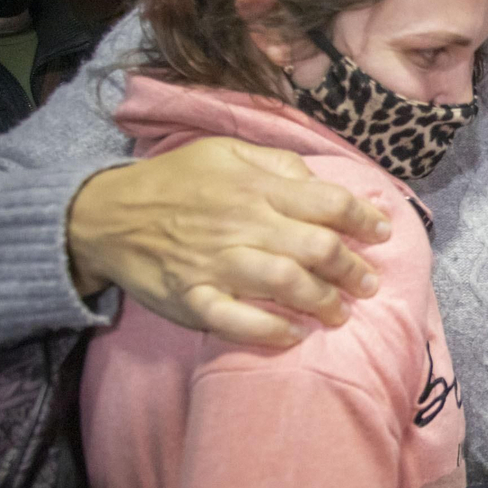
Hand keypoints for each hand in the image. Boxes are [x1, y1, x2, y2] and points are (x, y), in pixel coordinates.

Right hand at [67, 137, 391, 346]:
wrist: (104, 215)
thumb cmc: (175, 181)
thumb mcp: (226, 152)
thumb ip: (277, 164)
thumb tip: (321, 182)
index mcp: (255, 186)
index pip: (326, 202)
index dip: (364, 219)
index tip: (382, 232)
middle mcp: (242, 224)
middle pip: (316, 247)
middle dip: (352, 269)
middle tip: (369, 283)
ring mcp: (217, 264)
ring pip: (285, 283)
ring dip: (322, 302)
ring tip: (341, 313)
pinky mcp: (192, 298)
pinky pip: (236, 320)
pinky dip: (269, 331)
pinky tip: (292, 335)